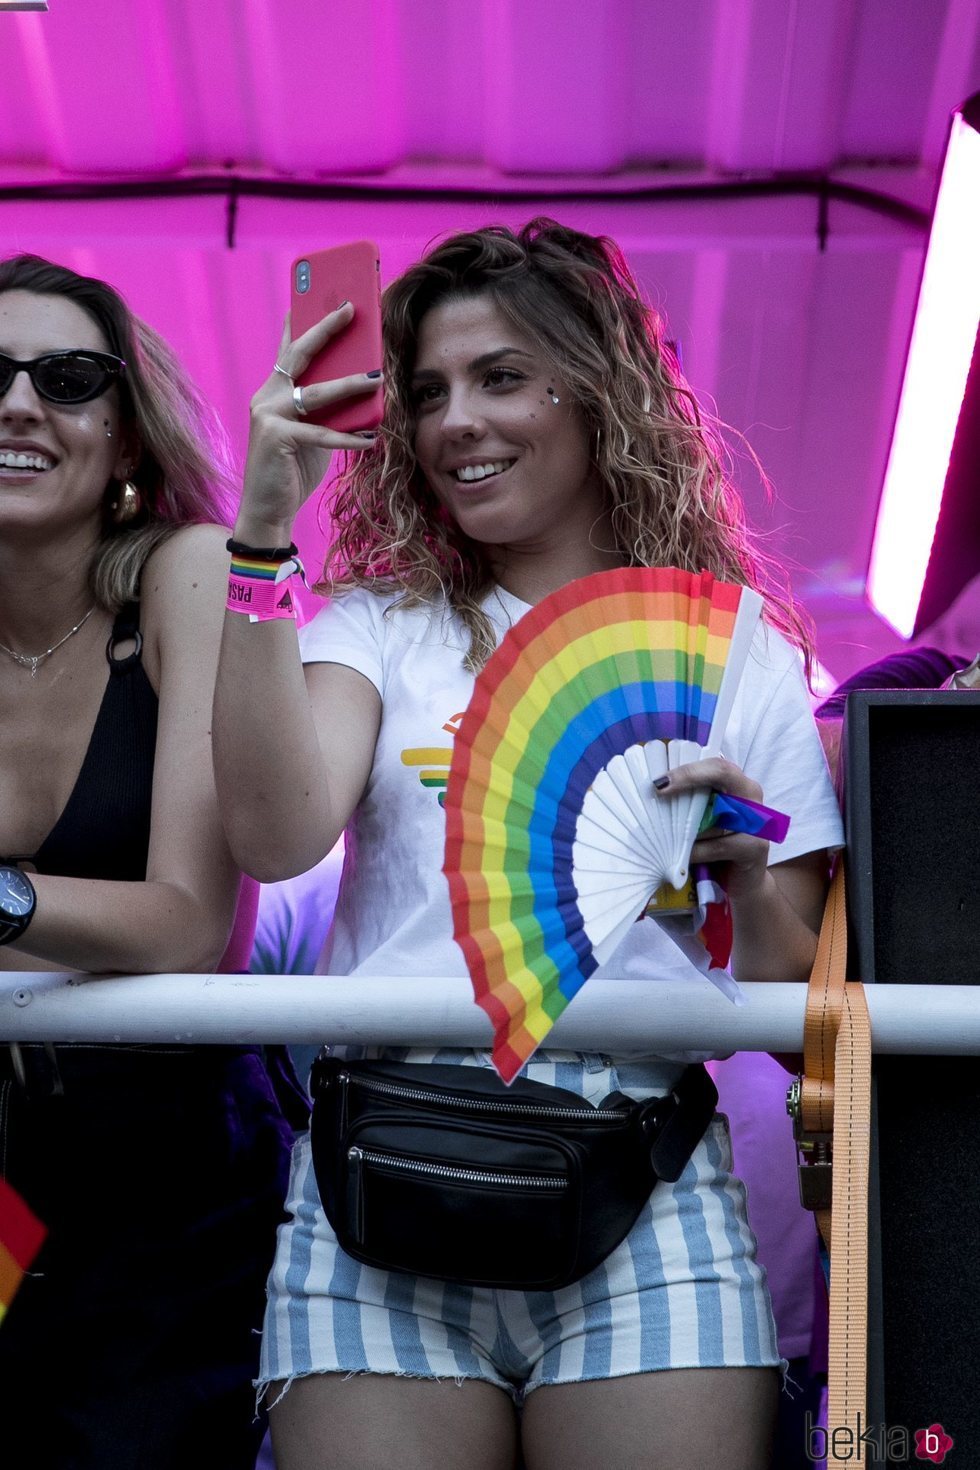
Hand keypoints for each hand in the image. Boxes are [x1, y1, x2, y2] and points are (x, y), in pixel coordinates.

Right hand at [237, 303, 381, 540]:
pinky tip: (370, 437)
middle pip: (300, 355)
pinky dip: (348, 437)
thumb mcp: (311, 433)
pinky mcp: (275, 439)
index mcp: (273, 392)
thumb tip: (363, 392)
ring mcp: (268, 416)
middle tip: (350, 309)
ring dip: (350, 384)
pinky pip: (321, 434)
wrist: (267, 510)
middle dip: (325, 329)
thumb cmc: (292, 470)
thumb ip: (327, 411)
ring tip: (377, 377)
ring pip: (316, 393)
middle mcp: (267, 397)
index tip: (320, 296)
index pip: (289, 349)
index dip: (303, 320)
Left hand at [655, 756, 768, 902]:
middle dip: (688, 777)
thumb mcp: (703, 819)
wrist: (742, 883)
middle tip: (659, 789)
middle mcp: (751, 795)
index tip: (659, 780)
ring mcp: (757, 820)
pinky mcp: (756, 847)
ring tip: (666, 835)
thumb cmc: (716, 845)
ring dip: (686, 827)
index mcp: (738, 784)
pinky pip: (717, 845)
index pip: (716, 764)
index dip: (689, 769)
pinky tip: (684, 857)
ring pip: (715, 814)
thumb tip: (654, 792)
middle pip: (722, 773)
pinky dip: (696, 851)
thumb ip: (690, 803)